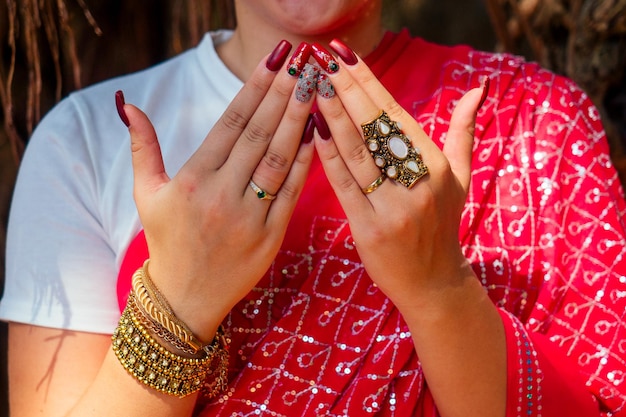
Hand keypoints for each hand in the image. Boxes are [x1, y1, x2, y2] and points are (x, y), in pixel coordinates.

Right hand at [116, 41, 315, 340]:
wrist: (186, 298)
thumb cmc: (167, 241)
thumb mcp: (146, 194)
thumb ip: (143, 148)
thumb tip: (129, 106)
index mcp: (193, 180)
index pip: (231, 123)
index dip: (255, 87)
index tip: (274, 60)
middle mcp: (222, 195)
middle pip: (260, 135)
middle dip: (283, 94)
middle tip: (303, 63)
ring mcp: (249, 216)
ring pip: (279, 159)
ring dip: (298, 121)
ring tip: (313, 88)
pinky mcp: (271, 236)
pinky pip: (292, 192)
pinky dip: (306, 162)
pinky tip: (316, 133)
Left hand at [312, 41, 487, 310]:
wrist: (433, 283)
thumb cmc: (442, 224)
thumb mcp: (461, 178)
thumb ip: (463, 132)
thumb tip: (478, 89)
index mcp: (437, 167)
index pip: (396, 115)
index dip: (369, 83)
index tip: (346, 56)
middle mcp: (418, 184)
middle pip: (376, 128)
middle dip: (347, 90)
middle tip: (323, 60)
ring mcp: (394, 208)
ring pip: (358, 154)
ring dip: (333, 117)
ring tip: (313, 87)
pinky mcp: (370, 230)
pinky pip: (345, 185)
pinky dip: (328, 157)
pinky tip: (313, 131)